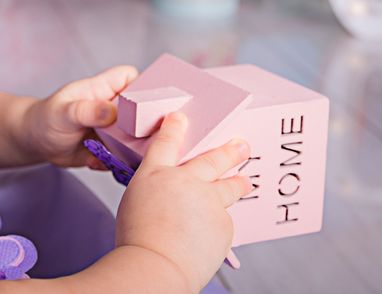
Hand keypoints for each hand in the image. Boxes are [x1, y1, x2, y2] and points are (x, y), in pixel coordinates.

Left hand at [19, 65, 138, 167]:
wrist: (36, 142)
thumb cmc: (46, 117)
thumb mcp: (63, 112)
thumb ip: (87, 110)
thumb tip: (112, 112)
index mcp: (106, 88)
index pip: (135, 78)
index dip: (144, 89)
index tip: (145, 107)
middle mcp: (115, 108)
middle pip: (144, 111)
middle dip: (145, 126)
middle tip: (135, 140)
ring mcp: (115, 130)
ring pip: (138, 138)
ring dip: (130, 150)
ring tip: (111, 154)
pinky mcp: (112, 150)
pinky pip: (124, 158)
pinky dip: (114, 164)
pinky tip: (94, 161)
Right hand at [116, 112, 251, 293]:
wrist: (157, 264)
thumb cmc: (138, 239)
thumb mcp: (135, 202)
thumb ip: (156, 191)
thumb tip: (169, 194)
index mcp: (154, 174)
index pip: (166, 142)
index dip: (174, 127)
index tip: (181, 118)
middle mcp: (184, 181)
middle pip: (212, 158)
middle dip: (229, 150)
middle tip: (242, 145)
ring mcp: (208, 200)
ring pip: (229, 187)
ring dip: (239, 182)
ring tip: (246, 180)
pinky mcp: (223, 222)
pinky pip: (223, 221)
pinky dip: (218, 226)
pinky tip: (207, 237)